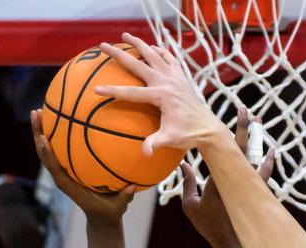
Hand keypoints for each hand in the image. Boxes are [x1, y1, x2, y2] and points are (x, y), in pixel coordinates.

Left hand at [31, 109, 133, 225]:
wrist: (101, 218)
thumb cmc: (109, 211)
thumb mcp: (118, 206)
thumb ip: (124, 196)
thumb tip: (132, 184)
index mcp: (68, 185)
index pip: (53, 167)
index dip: (47, 153)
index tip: (42, 137)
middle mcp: (61, 176)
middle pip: (43, 153)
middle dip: (38, 132)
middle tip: (37, 112)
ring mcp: (62, 172)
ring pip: (46, 149)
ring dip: (41, 130)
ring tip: (39, 111)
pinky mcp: (66, 169)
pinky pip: (57, 150)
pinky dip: (54, 135)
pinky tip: (59, 120)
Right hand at [96, 33, 226, 155]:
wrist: (208, 129)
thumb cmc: (189, 135)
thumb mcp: (171, 139)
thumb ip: (155, 143)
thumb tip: (144, 153)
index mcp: (161, 96)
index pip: (131, 93)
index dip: (113, 91)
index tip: (96, 90)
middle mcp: (167, 82)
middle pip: (138, 64)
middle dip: (119, 55)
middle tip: (103, 45)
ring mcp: (175, 78)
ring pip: (154, 55)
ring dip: (139, 44)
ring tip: (125, 36)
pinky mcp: (182, 78)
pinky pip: (170, 59)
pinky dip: (160, 51)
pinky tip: (152, 48)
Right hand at [181, 107, 275, 247]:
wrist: (232, 244)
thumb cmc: (209, 226)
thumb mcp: (191, 205)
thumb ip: (187, 183)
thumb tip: (184, 164)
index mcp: (218, 178)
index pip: (224, 150)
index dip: (229, 132)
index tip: (231, 115)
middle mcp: (235, 179)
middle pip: (242, 149)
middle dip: (246, 129)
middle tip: (249, 112)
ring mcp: (247, 186)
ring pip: (255, 158)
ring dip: (257, 141)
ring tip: (259, 123)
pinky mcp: (255, 193)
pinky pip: (262, 173)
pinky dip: (266, 162)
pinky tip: (270, 151)